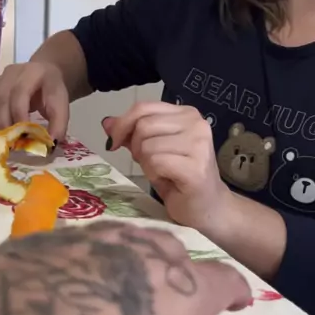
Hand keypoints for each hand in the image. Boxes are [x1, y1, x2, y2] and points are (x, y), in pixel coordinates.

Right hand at [0, 62, 69, 139]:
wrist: (42, 74)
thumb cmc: (51, 91)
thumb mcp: (62, 104)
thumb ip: (59, 124)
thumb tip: (50, 144)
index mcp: (30, 73)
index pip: (19, 93)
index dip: (19, 115)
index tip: (24, 136)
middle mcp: (9, 75)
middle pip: (1, 101)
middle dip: (6, 126)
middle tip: (13, 145)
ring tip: (4, 144)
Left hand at [13, 223, 249, 314]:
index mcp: (175, 293)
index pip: (220, 279)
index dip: (232, 292)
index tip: (235, 303)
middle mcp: (129, 252)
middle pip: (168, 251)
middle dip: (179, 276)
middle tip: (170, 311)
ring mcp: (73, 242)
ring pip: (116, 244)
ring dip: (128, 270)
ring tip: (117, 303)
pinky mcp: (22, 246)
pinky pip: (68, 254)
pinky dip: (77, 274)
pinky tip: (57, 306)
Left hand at [103, 102, 231, 234]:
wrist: (207, 207)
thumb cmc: (179, 178)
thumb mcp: (152, 150)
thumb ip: (132, 134)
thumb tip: (107, 122)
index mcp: (187, 113)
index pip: (143, 107)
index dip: (122, 124)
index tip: (115, 143)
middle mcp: (196, 123)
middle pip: (143, 125)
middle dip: (136, 147)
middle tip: (150, 164)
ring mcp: (199, 144)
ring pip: (147, 145)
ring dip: (146, 164)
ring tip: (162, 173)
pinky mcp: (195, 167)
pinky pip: (155, 162)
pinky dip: (154, 174)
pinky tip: (168, 180)